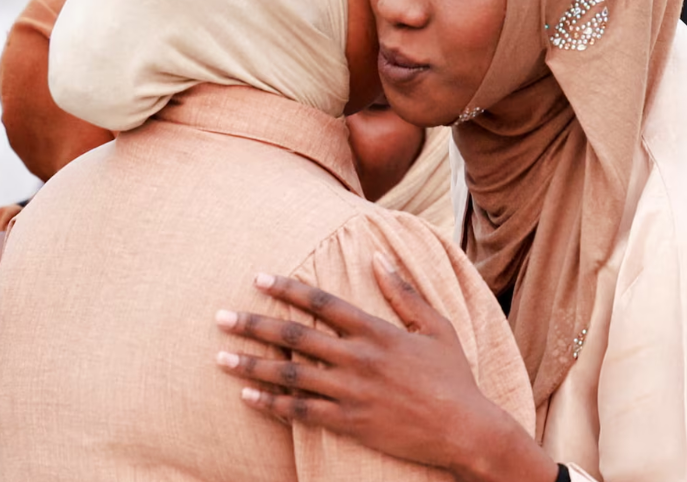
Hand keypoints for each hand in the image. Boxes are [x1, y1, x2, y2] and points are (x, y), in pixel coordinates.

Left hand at [215, 253, 555, 481]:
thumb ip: (405, 292)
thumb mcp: (436, 327)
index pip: (322, 303)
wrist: (466, 430)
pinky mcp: (350, 423)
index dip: (288, 289)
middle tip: (220, 316)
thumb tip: (378, 257)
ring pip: (290, 376)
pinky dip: (271, 406)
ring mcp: (352, 394)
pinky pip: (302, 413)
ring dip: (251, 366)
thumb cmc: (454, 376)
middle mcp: (358, 360)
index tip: (258, 277)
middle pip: (295, 337)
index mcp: (377, 332)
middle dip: (254, 325)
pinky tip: (247, 398)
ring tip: (220, 358)